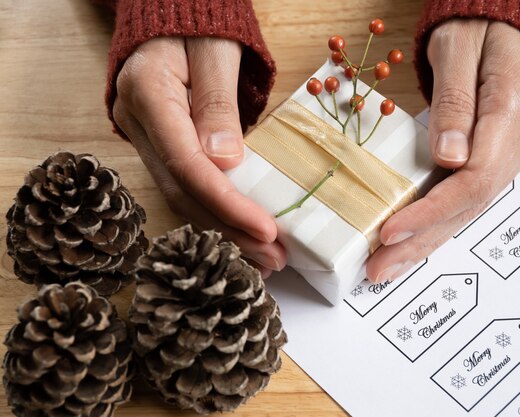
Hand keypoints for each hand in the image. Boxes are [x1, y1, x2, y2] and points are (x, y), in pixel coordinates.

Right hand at [112, 37, 285, 276]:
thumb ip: (218, 104)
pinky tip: (239, 234)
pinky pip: (185, 188)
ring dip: (223, 231)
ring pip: (181, 198)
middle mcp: (138, 125)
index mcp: (147, 94)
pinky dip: (214, 215)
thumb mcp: (216, 53)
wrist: (172, 19)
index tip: (265, 229)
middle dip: (229, 230)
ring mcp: (144, 139)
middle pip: (182, 192)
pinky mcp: (160, 148)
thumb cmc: (196, 25)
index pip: (187, 164)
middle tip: (272, 258)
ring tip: (263, 257)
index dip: (226, 203)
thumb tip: (227, 162)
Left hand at [366, 19, 519, 282]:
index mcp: (511, 115)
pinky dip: (438, 222)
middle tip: (379, 268)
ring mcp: (512, 155)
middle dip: (421, 240)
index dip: (429, 211)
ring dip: (426, 241)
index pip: (471, 180)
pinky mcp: (498, 158)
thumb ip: (456, 102)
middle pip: (468, 205)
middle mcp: (518, 144)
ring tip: (388, 268)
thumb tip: (448, 158)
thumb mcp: (459, 51)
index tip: (390, 232)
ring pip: (468, 208)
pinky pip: (467, 197)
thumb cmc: (479, 30)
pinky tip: (413, 243)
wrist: (507, 28)